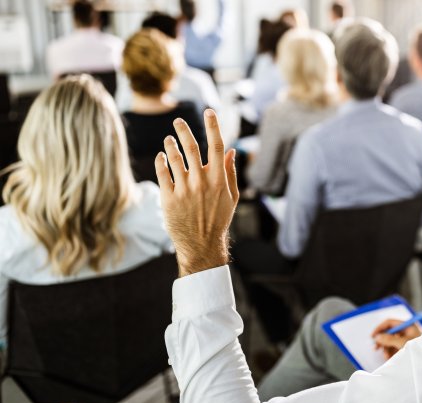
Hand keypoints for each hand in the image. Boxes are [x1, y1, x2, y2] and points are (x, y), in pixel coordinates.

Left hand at [155, 109, 238, 276]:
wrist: (201, 244)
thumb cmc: (218, 219)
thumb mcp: (231, 197)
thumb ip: (230, 172)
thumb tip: (231, 150)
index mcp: (219, 180)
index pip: (217, 146)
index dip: (213, 126)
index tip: (209, 111)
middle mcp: (201, 182)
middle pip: (191, 147)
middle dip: (184, 130)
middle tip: (178, 120)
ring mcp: (184, 189)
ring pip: (174, 157)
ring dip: (170, 144)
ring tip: (168, 140)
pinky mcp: (169, 197)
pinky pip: (162, 172)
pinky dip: (161, 160)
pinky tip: (161, 156)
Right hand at [371, 319, 421, 359]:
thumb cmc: (419, 349)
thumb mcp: (402, 343)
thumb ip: (389, 339)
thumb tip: (377, 337)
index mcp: (407, 326)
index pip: (390, 323)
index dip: (380, 328)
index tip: (372, 336)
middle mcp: (406, 331)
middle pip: (389, 332)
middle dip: (382, 341)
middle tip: (375, 348)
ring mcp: (405, 340)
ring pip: (390, 342)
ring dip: (386, 349)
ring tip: (386, 356)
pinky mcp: (405, 348)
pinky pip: (394, 348)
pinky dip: (390, 353)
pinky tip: (389, 358)